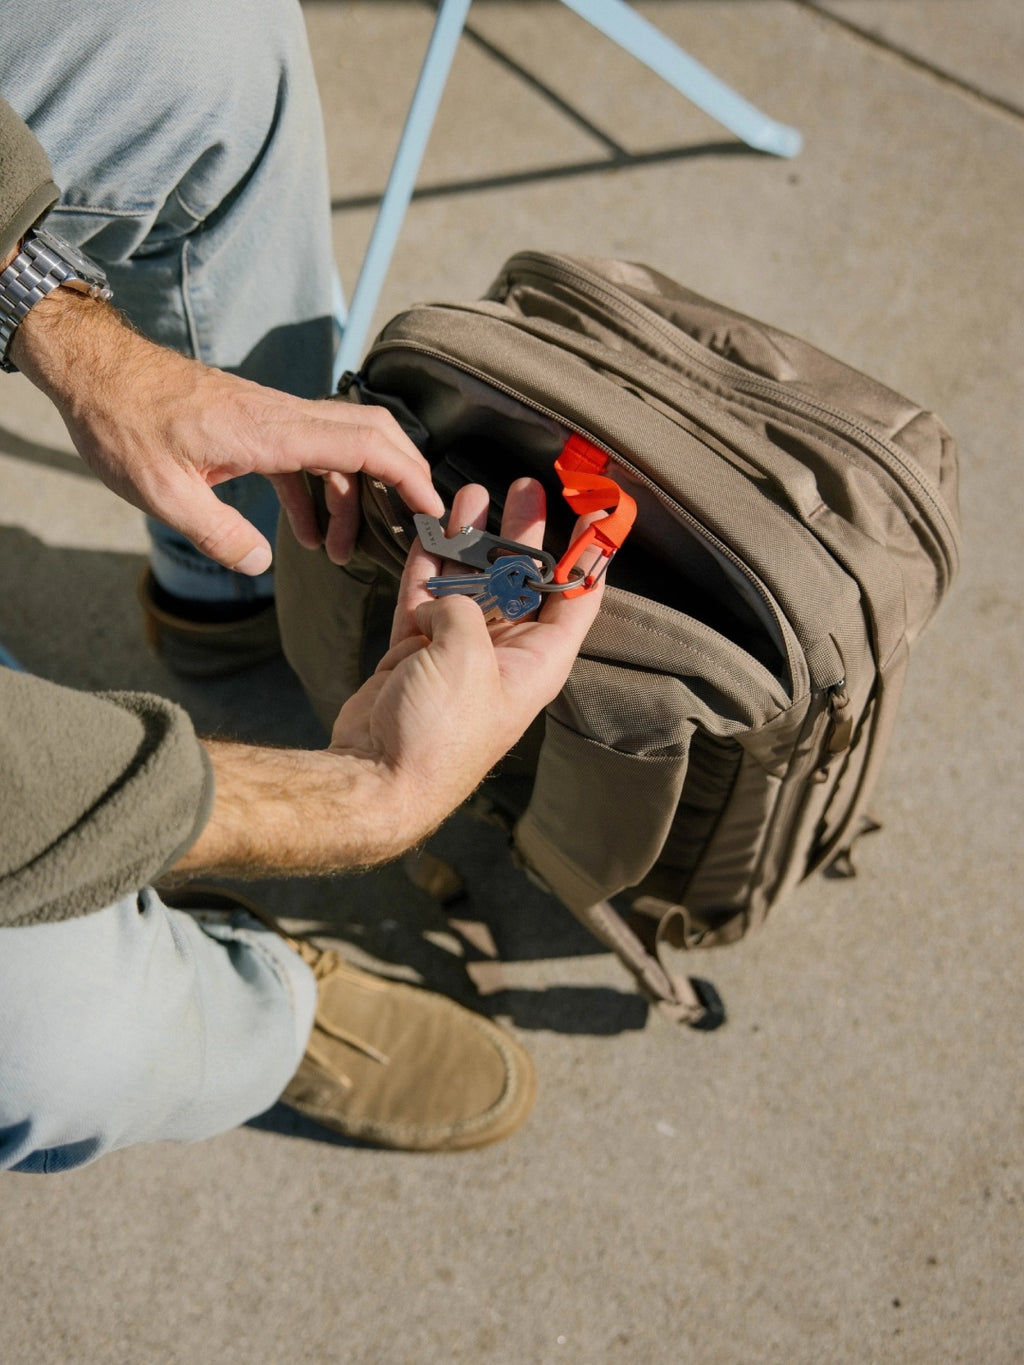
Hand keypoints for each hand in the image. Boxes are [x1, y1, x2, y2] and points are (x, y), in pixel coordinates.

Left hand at [11, 292, 442, 574]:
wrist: (95, 373)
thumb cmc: (124, 424)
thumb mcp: (163, 494)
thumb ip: (218, 534)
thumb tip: (259, 565)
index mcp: (271, 431)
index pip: (365, 445)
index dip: (408, 475)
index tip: (432, 509)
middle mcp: (282, 417)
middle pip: (371, 434)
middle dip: (403, 478)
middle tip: (416, 524)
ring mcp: (272, 418)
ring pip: (342, 447)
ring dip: (354, 497)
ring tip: (341, 552)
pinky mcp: (256, 425)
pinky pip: (308, 455)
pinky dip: (320, 492)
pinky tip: (308, 533)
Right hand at [328, 478, 603, 843]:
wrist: (378, 774)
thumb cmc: (439, 732)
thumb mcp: (467, 654)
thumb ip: (464, 608)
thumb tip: (444, 599)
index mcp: (537, 663)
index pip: (576, 601)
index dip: (587, 557)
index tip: (595, 516)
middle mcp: (504, 655)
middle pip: (521, 582)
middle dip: (523, 534)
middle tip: (526, 489)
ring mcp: (459, 653)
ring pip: (470, 582)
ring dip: (471, 539)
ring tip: (474, 495)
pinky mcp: (417, 651)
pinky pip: (426, 595)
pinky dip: (428, 563)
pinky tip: (432, 527)